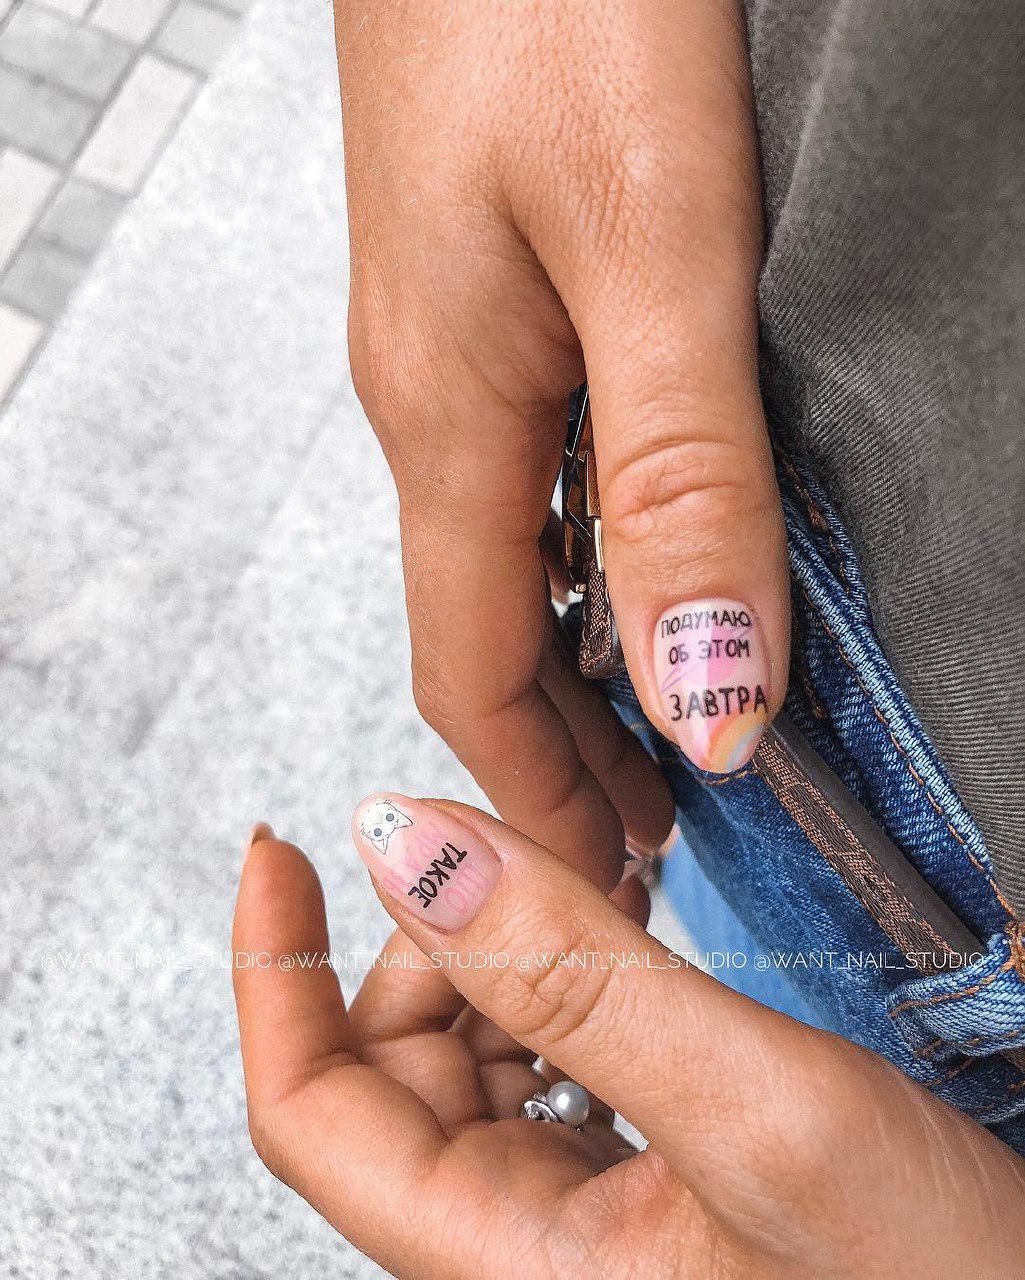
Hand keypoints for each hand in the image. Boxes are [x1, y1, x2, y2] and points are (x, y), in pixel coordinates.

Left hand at [233, 808, 1024, 1278]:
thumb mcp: (756, 1108)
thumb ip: (575, 974)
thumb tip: (412, 842)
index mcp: (507, 1266)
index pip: (311, 1113)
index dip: (275, 971)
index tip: (279, 849)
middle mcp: (518, 1252)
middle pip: (392, 1068)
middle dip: (439, 941)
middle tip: (528, 859)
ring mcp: (574, 1227)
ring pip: (471, 1060)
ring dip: (509, 959)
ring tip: (598, 899)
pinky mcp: (632, 1195)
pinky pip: (549, 1071)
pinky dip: (565, 987)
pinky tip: (623, 949)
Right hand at [335, 0, 788, 887]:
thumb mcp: (656, 254)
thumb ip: (682, 483)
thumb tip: (707, 696)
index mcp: (445, 415)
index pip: (472, 668)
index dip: (543, 790)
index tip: (617, 871)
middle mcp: (429, 394)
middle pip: (480, 625)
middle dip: (561, 745)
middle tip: (655, 819)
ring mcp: (450, 339)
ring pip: (502, 549)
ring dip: (571, 650)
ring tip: (656, 716)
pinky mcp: (488, 283)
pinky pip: (524, 462)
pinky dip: (576, 547)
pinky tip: (630, 549)